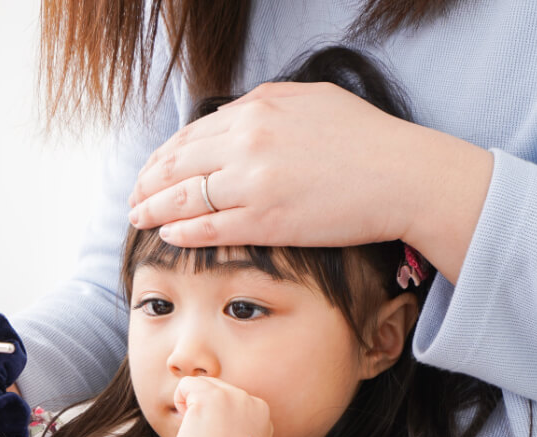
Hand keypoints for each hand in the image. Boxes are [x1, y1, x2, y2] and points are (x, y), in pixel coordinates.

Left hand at [126, 81, 491, 282]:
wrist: (403, 175)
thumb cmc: (365, 139)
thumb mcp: (310, 101)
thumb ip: (264, 105)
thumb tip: (229, 116)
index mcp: (256, 109)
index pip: (190, 134)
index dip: (163, 156)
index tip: (151, 169)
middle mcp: (247, 142)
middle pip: (177, 164)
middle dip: (147, 183)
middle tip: (133, 198)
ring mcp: (253, 183)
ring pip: (185, 198)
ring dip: (154, 209)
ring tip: (138, 218)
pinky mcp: (265, 220)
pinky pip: (208, 228)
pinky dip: (181, 231)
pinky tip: (168, 235)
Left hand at [169, 376, 272, 436]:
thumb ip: (233, 422)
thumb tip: (212, 410)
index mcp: (262, 415)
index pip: (230, 400)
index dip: (217, 419)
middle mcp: (252, 402)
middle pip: (217, 388)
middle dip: (205, 409)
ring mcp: (233, 397)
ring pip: (203, 384)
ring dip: (193, 406)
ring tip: (199, 433)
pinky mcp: (211, 397)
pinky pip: (186, 384)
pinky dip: (180, 402)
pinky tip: (188, 425)